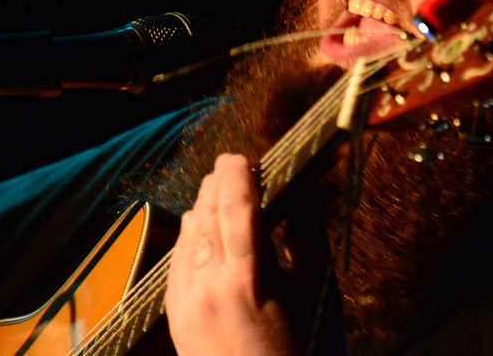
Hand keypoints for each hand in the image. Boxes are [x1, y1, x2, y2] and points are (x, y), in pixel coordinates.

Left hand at [166, 153, 342, 355]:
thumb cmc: (306, 355)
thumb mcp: (318, 294)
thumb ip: (307, 235)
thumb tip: (308, 188)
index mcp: (248, 278)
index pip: (235, 203)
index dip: (238, 171)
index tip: (245, 156)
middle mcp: (207, 286)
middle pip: (206, 211)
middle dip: (221, 184)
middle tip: (239, 170)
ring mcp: (185, 304)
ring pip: (187, 233)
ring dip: (205, 207)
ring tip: (225, 197)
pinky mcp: (175, 318)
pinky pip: (176, 260)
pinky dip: (191, 237)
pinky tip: (205, 233)